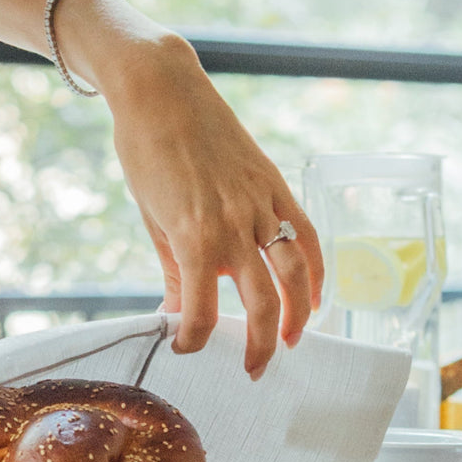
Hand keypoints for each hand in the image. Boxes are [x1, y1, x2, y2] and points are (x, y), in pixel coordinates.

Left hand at [104, 36, 324, 378]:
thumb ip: (172, 270)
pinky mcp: (275, 186)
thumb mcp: (151, 217)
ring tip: (295, 340)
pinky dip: (317, 269)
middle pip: (262, 304)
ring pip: (296, 274)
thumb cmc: (145, 152)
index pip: (201, 312)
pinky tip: (315, 294)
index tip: (184, 347)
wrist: (162, 90)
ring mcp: (260, 205)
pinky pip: (306, 235)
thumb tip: (174, 313)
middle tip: (253, 370)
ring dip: (301, 315)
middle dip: (260, 345)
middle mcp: (234, 227)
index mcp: (194, 238)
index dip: (192, 339)